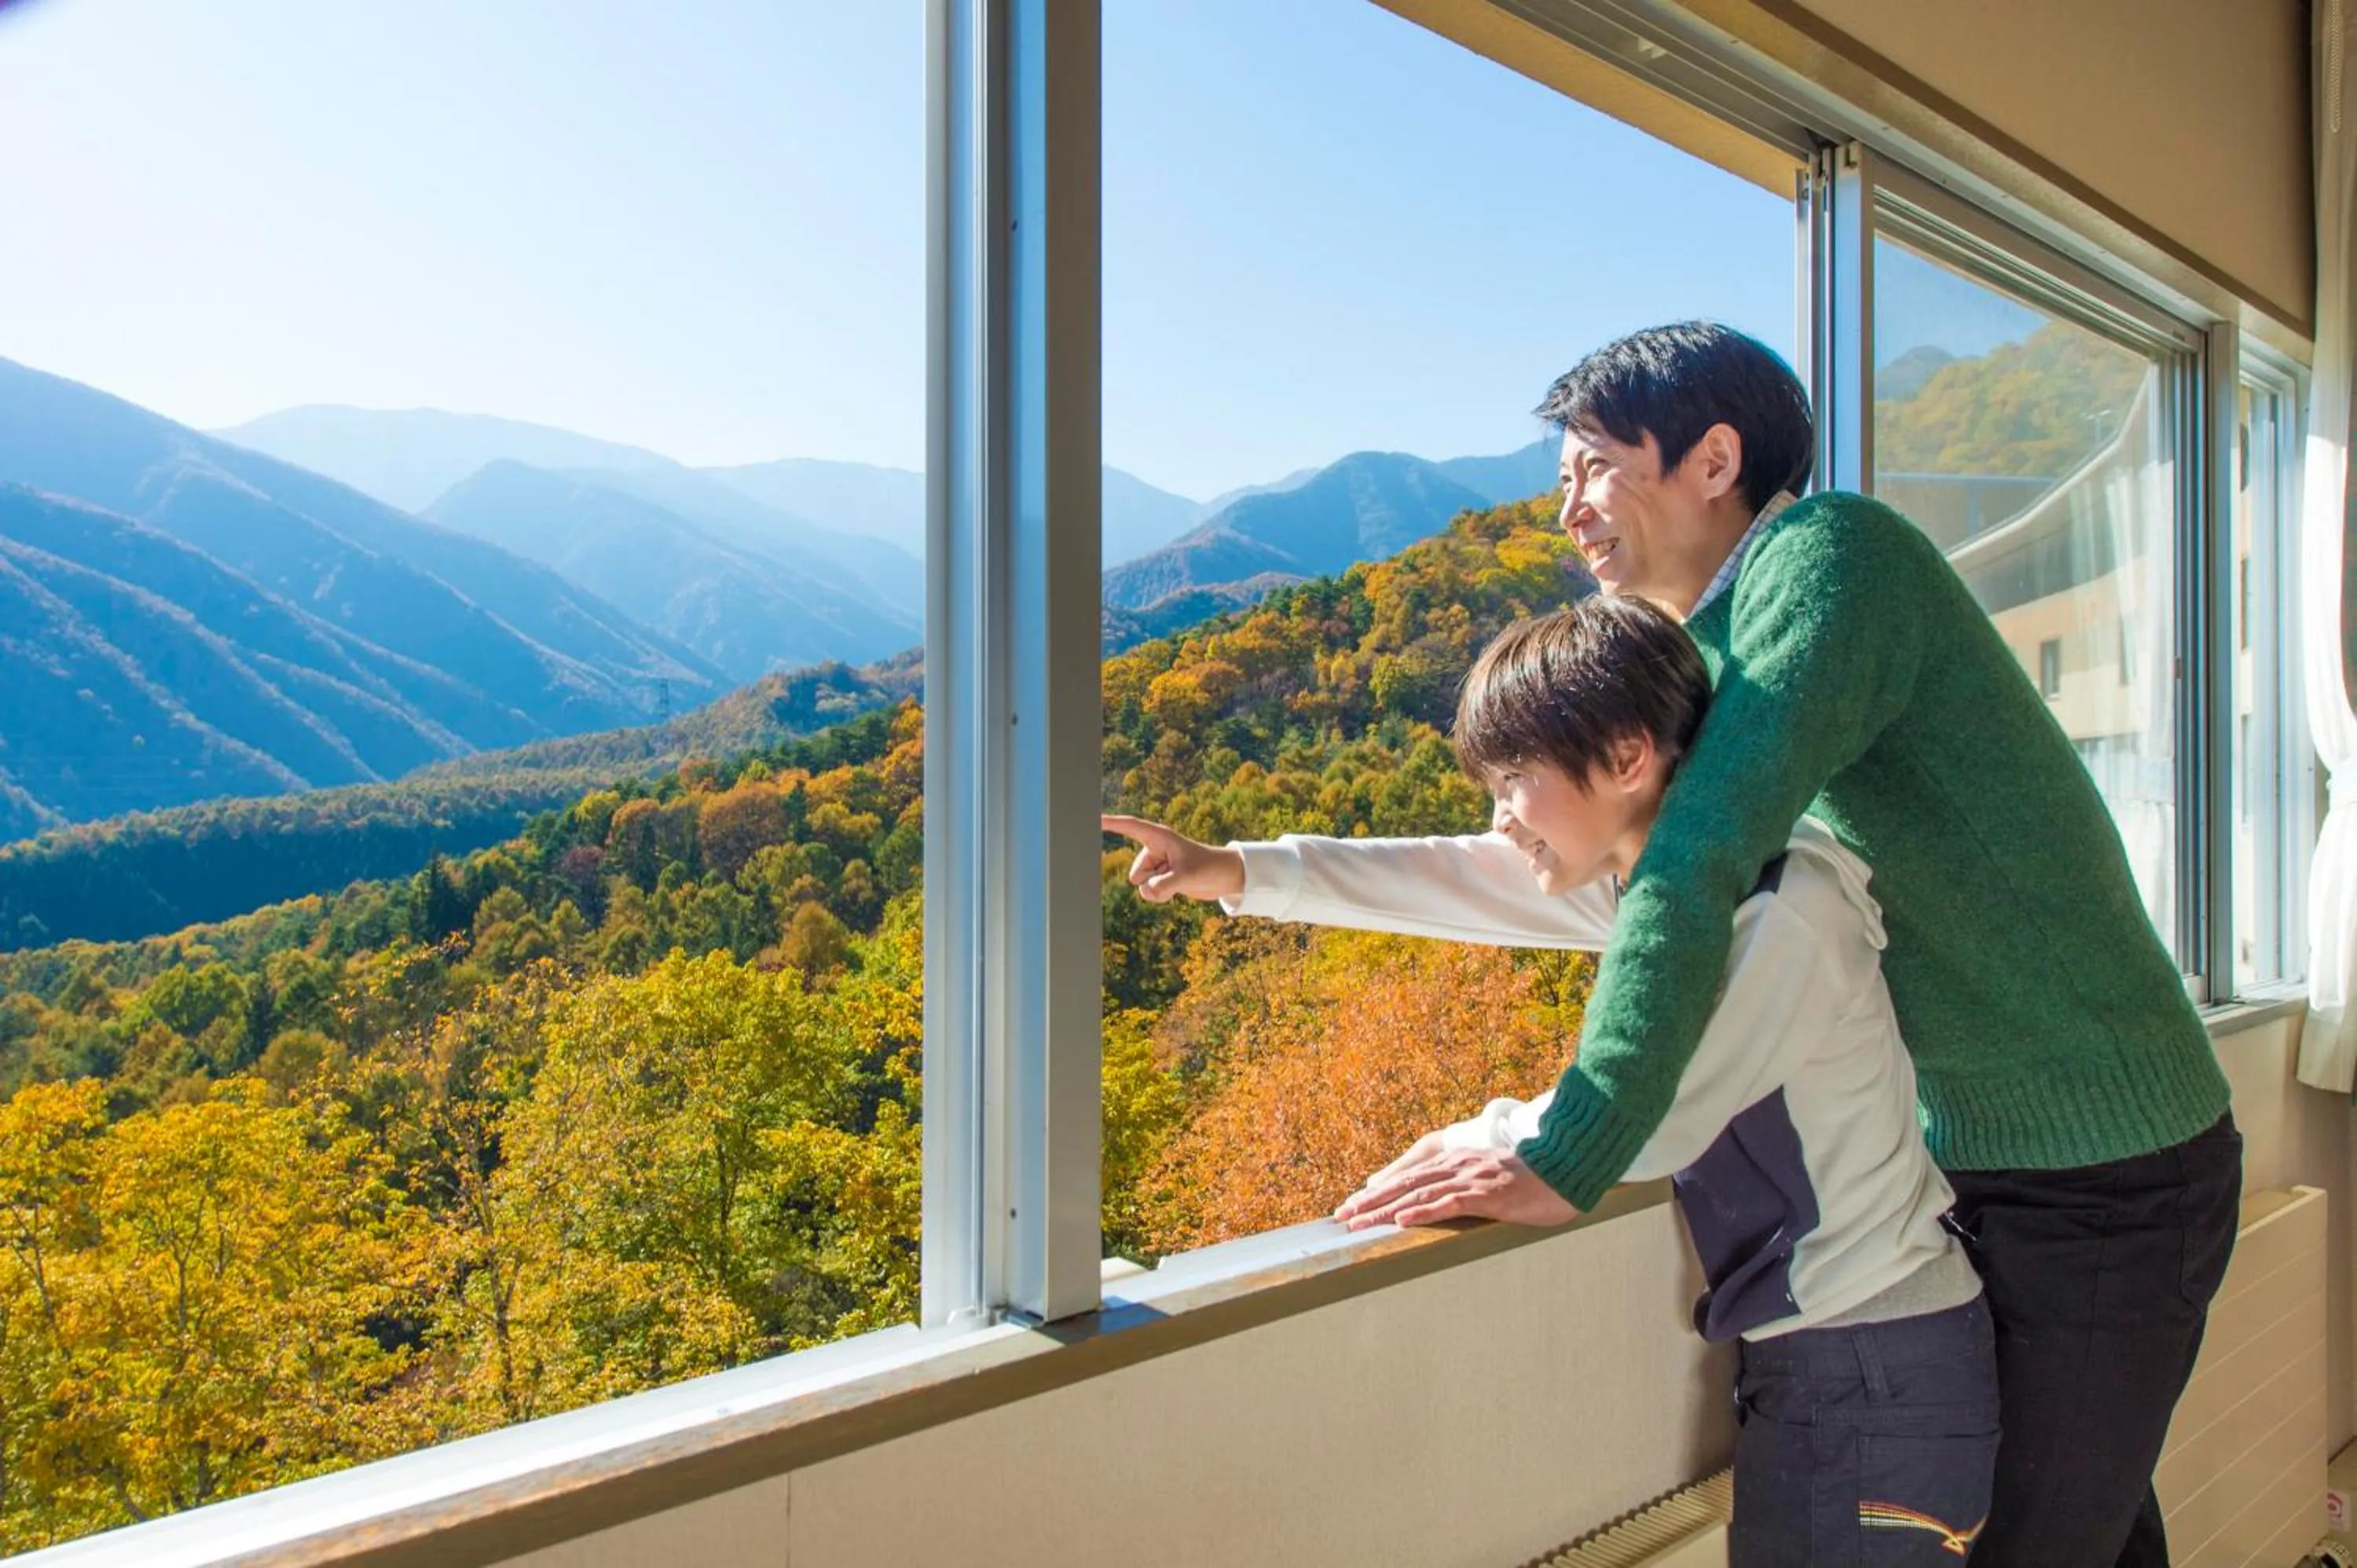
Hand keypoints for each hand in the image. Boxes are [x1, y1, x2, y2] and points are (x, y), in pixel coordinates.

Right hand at [1101, 814, 1245, 903]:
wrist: (1224, 877)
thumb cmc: (1209, 867)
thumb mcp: (1188, 876)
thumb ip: (1165, 885)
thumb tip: (1145, 892)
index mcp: (1160, 837)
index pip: (1130, 827)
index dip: (1111, 823)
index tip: (1094, 818)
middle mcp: (1155, 850)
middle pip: (1136, 873)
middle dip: (1151, 881)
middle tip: (1176, 874)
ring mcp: (1157, 865)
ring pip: (1141, 885)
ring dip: (1157, 890)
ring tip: (1178, 881)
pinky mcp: (1160, 878)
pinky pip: (1148, 892)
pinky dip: (1160, 896)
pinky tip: (1176, 889)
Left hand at [1333, 1145, 1579, 1230]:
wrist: (1568, 1168)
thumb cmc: (1533, 1181)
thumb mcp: (1491, 1180)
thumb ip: (1465, 1188)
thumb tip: (1438, 1207)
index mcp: (1457, 1163)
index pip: (1408, 1178)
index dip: (1377, 1193)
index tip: (1352, 1207)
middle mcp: (1458, 1166)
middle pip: (1404, 1185)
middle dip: (1370, 1202)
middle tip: (1341, 1217)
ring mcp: (1472, 1178)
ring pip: (1419, 1194)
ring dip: (1385, 1210)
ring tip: (1359, 1222)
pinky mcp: (1488, 1193)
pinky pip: (1450, 1203)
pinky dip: (1423, 1212)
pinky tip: (1402, 1220)